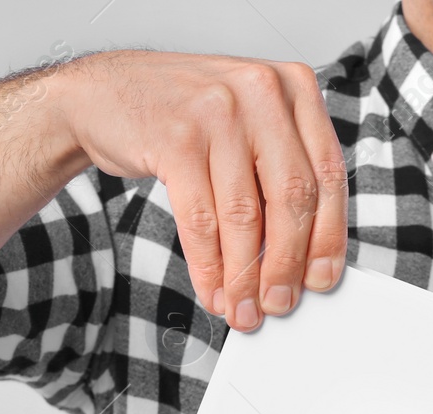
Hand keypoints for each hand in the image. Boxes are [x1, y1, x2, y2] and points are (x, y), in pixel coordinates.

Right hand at [60, 51, 347, 332]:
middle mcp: (261, 92)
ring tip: (242, 307)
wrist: (104, 94)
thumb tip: (302, 256)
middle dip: (286, 264)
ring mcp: (217, 112)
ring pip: (244, 215)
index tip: (320, 278)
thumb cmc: (185, 116)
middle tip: (279, 303)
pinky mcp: (175, 139)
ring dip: (244, 275)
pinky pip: (200, 220)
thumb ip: (280, 171)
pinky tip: (212, 290)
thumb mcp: (248, 123)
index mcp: (294, 87)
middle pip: (292, 197)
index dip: (327, 236)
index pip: (327, 174)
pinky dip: (208, 265)